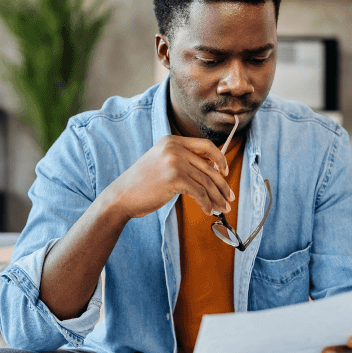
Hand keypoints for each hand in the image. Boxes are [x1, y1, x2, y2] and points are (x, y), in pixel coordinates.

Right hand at [102, 135, 233, 218]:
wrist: (121, 196)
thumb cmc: (141, 184)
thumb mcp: (161, 162)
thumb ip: (182, 160)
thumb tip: (211, 170)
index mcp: (172, 141)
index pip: (206, 145)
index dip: (220, 159)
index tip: (225, 172)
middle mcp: (175, 148)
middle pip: (210, 167)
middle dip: (222, 185)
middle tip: (229, 197)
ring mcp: (175, 162)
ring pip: (207, 182)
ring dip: (217, 198)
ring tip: (222, 208)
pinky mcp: (175, 178)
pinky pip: (200, 193)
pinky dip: (207, 204)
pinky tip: (208, 211)